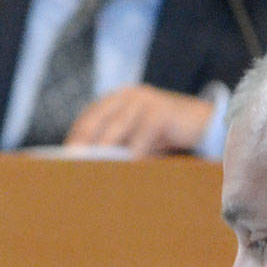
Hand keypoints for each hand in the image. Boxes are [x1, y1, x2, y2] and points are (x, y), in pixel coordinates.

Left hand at [65, 85, 213, 157]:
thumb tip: (89, 168)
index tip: (63, 159)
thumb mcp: (136, 137)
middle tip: (71, 165)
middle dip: (83, 145)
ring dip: (104, 152)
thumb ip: (117, 145)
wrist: (203, 122)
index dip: (75, 138)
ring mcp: (144, 100)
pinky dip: (133, 154)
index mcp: (117, 99)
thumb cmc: (164, 134)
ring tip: (92, 171)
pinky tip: (127, 170)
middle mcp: (127, 95)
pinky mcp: (161, 111)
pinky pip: (142, 136)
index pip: (88, 118)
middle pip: (96, 121)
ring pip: (117, 128)